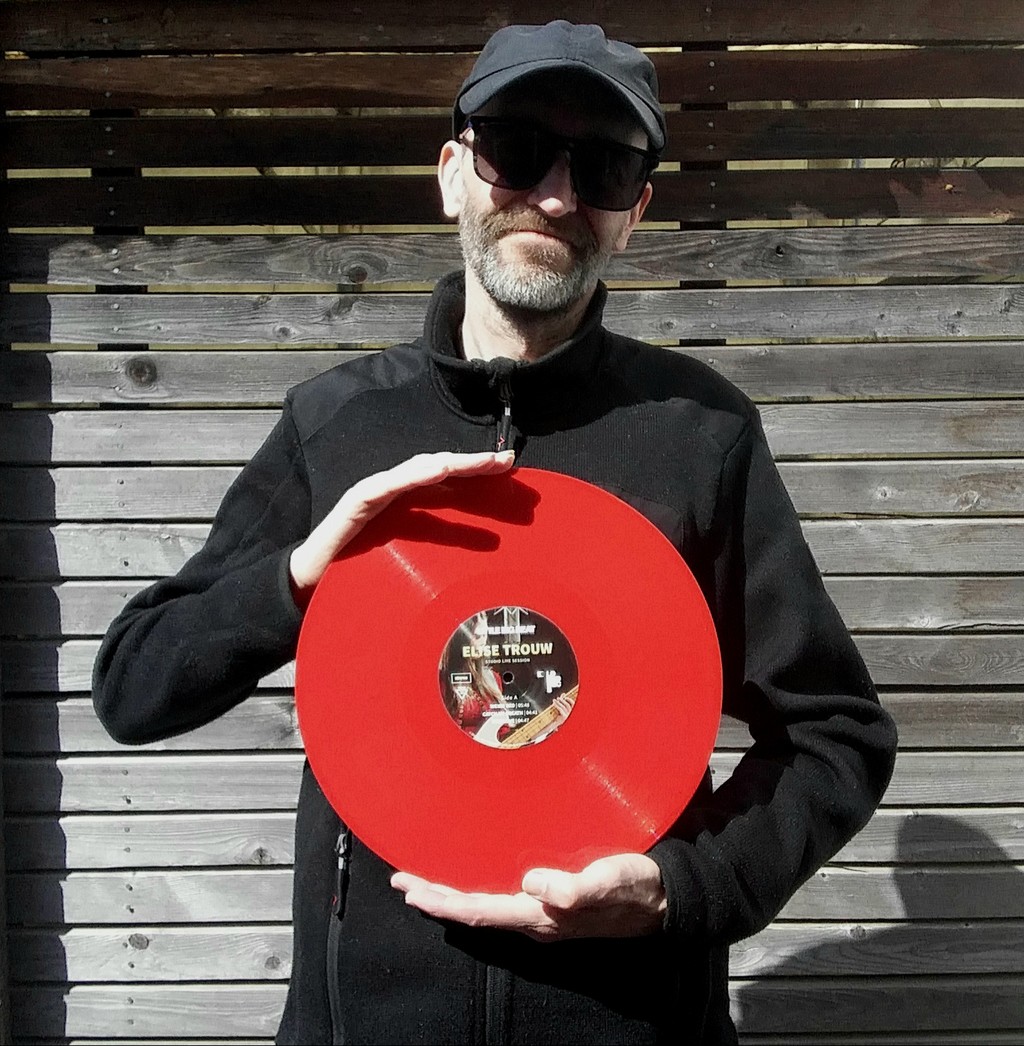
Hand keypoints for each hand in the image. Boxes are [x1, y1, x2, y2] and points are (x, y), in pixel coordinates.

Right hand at [289, 450, 514, 601]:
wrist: (310, 587)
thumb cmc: (362, 574)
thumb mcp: (414, 565)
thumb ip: (441, 554)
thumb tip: (489, 563)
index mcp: (411, 505)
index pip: (451, 482)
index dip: (479, 472)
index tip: (511, 470)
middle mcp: (395, 493)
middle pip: (439, 469)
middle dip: (473, 463)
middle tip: (506, 461)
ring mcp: (375, 494)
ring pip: (417, 471)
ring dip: (449, 463)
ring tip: (478, 462)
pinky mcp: (354, 503)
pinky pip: (385, 486)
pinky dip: (411, 476)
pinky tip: (435, 470)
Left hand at [391, 853, 666, 941]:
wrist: (665, 898)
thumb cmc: (638, 887)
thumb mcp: (611, 881)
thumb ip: (575, 887)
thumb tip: (533, 883)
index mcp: (542, 915)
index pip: (479, 909)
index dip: (443, 901)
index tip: (411, 889)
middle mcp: (535, 916)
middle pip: (473, 909)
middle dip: (435, 896)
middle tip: (400, 880)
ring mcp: (542, 909)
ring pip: (483, 903)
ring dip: (450, 891)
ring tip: (421, 879)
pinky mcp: (551, 898)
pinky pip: (500, 895)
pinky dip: (474, 884)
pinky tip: (468, 873)